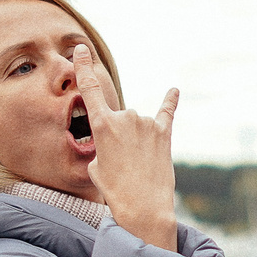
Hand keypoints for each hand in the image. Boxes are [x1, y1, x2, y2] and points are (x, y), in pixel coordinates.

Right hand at [72, 44, 180, 252]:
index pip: (88, 88)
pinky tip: (175, 90)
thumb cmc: (115, 190)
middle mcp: (125, 117)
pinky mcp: (164, 133)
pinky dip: (170, 101)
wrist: (144, 208)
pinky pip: (167, 112)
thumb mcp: (96, 166)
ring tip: (137, 165)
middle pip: (118, 117)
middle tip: (122, 163)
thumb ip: (102, 144)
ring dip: (136, 140)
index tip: (81, 48)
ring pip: (137, 123)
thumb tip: (114, 141)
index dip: (83, 66)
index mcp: (102, 125)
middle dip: (119, 137)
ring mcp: (146, 123)